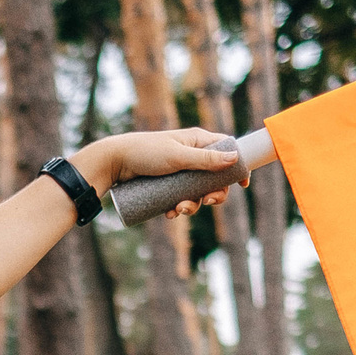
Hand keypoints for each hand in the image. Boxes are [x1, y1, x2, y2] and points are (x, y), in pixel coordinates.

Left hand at [68, 129, 240, 217]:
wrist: (113, 162)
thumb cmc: (145, 152)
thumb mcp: (178, 156)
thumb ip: (205, 158)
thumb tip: (234, 159)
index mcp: (198, 141)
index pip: (226, 151)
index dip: (236, 167)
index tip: (242, 184)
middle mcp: (191, 154)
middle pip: (213, 177)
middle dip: (213, 193)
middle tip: (208, 202)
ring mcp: (178, 170)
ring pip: (196, 191)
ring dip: (192, 205)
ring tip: (178, 211)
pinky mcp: (166, 184)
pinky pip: (179, 198)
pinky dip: (177, 207)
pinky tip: (170, 213)